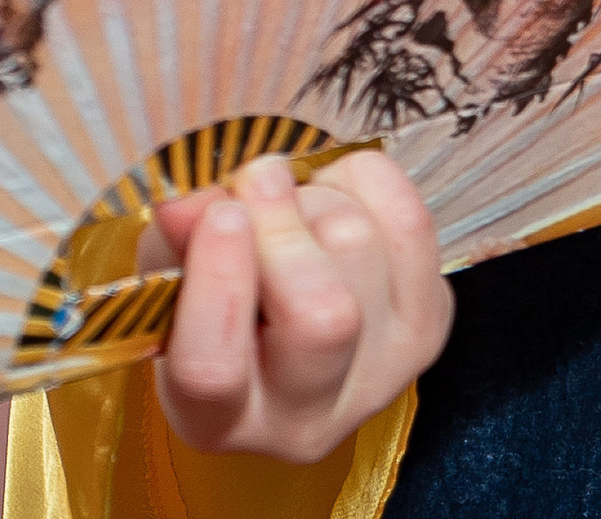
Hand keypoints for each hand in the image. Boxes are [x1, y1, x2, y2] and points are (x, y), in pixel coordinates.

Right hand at [146, 151, 449, 461]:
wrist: (287, 315)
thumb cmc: (216, 296)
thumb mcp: (173, 274)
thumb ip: (177, 239)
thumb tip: (192, 203)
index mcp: (215, 419)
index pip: (214, 370)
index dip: (219, 279)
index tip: (221, 212)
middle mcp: (302, 420)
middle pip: (321, 316)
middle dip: (285, 225)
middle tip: (259, 179)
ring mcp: (380, 379)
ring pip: (362, 252)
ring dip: (321, 198)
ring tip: (294, 200)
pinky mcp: (427, 333)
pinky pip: (411, 227)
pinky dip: (372, 184)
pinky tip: (340, 192)